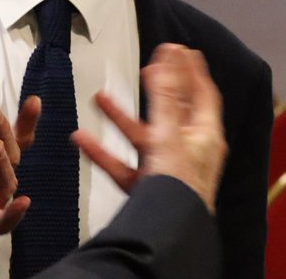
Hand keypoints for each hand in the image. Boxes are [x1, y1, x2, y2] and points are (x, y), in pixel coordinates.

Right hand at [72, 44, 225, 211]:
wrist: (163, 235)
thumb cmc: (177, 191)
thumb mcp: (168, 133)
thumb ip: (164, 96)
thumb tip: (167, 58)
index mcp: (204, 136)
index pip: (202, 94)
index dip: (192, 70)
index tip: (183, 50)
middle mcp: (188, 151)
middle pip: (173, 112)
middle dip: (156, 88)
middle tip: (148, 66)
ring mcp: (166, 169)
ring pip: (142, 136)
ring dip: (120, 117)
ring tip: (99, 97)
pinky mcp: (146, 187)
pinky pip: (123, 163)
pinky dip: (104, 150)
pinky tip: (82, 139)